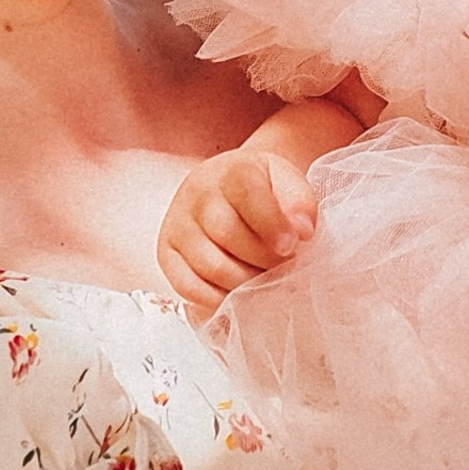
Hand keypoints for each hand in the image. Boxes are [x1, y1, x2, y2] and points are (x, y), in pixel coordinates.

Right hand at [157, 145, 320, 309]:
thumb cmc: (264, 189)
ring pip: (210, 266)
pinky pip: (188, 287)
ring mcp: (177, 225)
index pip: (247, 195)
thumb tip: (302, 231)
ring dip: (245, 282)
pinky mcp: (166, 254)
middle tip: (285, 265)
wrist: (230, 188)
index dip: (272, 224)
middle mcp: (196, 194)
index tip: (293, 245)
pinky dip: (218, 298)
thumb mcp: (288, 183)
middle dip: (264, 259)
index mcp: (230, 171)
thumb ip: (300, 203)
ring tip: (265, 278)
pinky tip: (239, 292)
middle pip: (228, 234)